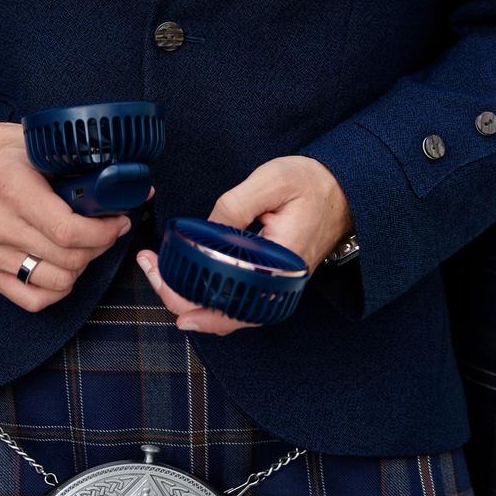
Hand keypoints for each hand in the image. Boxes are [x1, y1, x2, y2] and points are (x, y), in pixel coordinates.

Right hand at [0, 117, 127, 309]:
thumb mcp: (34, 146)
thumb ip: (74, 165)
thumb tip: (118, 181)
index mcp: (14, 191)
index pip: (69, 231)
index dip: (103, 232)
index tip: (116, 222)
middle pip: (68, 259)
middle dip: (98, 246)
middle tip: (105, 230)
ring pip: (56, 282)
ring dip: (80, 267)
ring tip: (83, 247)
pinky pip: (30, 299)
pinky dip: (55, 290)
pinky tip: (62, 270)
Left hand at [135, 156, 350, 336]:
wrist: (345, 191)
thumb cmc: (312, 183)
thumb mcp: (271, 180)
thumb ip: (234, 205)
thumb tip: (205, 232)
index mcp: (282, 265)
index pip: (231, 302)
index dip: (192, 299)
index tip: (161, 280)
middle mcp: (280, 286)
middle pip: (224, 316)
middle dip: (181, 298)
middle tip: (150, 269)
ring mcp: (277, 287)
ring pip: (229, 313)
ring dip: (192, 299)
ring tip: (160, 274)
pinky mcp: (271, 281)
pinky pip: (238, 301)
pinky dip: (209, 295)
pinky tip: (187, 281)